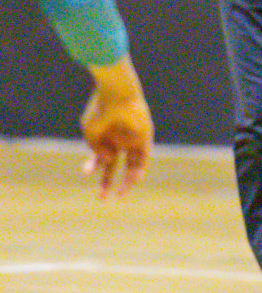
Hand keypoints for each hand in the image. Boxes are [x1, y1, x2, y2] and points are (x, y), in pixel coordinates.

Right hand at [80, 57, 152, 198]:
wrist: (118, 94)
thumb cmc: (101, 111)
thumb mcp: (90, 131)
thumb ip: (97, 149)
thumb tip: (108, 162)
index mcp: (104, 137)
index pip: (99, 158)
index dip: (92, 167)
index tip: (85, 173)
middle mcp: (118, 140)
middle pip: (114, 166)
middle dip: (108, 182)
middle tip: (101, 198)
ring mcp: (132, 140)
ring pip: (132, 165)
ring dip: (128, 180)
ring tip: (119, 194)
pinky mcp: (144, 138)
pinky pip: (144, 157)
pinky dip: (139, 168)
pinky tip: (133, 177)